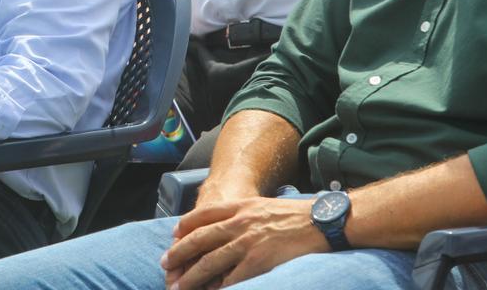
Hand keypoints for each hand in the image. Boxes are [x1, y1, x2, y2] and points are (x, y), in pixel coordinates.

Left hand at [161, 196, 327, 288]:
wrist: (322, 221)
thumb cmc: (295, 214)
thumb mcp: (262, 204)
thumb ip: (241, 213)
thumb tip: (224, 226)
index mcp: (239, 206)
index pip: (202, 214)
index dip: (184, 226)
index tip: (174, 236)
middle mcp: (239, 223)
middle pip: (199, 239)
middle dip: (178, 254)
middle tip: (165, 265)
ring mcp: (247, 243)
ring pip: (209, 262)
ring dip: (190, 277)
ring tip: (177, 287)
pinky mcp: (259, 262)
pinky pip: (232, 278)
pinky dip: (218, 287)